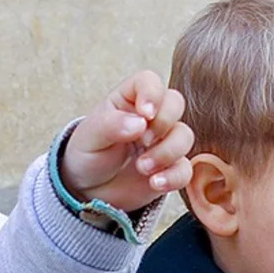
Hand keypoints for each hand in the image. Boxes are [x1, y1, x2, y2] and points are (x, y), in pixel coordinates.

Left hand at [61, 70, 192, 211]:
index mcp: (128, 100)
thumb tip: (140, 123)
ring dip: (166, 152)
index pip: (149, 82)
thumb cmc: (88, 155)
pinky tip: (154, 183)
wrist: (88, 191)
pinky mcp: (170, 168)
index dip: (152, 93)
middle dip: (163, 122)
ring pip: (184, 136)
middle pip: (175, 103)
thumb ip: (110, 125)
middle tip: (143, 141)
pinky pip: (185, 169)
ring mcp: (163, 142)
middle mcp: (150, 118)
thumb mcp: (90, 137)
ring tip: (142, 168)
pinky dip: (173, 176)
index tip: (145, 113)